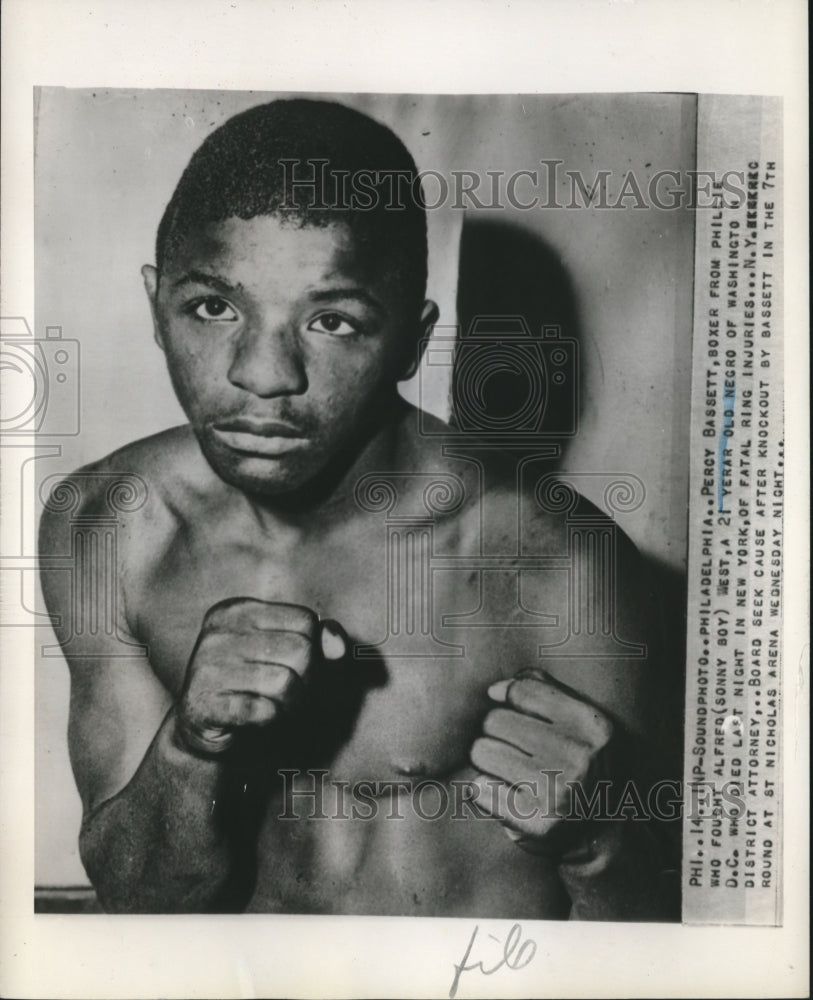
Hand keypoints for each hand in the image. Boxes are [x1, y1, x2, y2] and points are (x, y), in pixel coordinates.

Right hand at [174, 598, 345, 757]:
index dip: (314, 649)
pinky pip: (262, 710)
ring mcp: (207, 667)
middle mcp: (219, 632)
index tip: (296, 666)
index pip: (305, 620)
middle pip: (300, 651)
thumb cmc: (251, 683)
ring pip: (285, 683)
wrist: (202, 725)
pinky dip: (271, 719)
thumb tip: (338, 645)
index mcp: (238, 610)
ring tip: (275, 705)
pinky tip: (258, 718)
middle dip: (307, 680)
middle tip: (289, 693)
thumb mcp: (282, 652)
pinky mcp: (204, 703)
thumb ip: (317, 640)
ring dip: (291, 703)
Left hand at [469, 667, 612, 855]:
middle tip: (514, 749)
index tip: (508, 708)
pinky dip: (486, 790)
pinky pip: (479, 788)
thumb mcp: (582, 725)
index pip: (525, 691)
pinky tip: (507, 795)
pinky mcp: (534, 822)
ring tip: (508, 770)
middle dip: (496, 732)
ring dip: (487, 760)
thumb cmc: (581, 767)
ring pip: (482, 752)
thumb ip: (546, 693)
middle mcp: (579, 757)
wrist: (601, 833)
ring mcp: (557, 791)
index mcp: (593, 726)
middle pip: (496, 720)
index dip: (509, 697)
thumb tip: (496, 689)